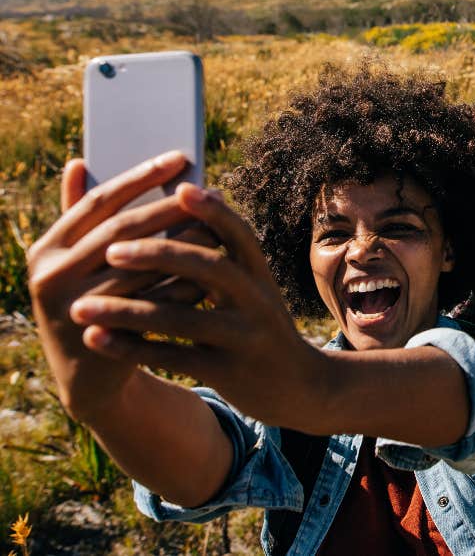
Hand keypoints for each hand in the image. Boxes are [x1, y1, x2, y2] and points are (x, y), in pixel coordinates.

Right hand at [27, 152, 193, 422]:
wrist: (89, 374)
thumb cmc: (91, 298)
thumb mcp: (77, 259)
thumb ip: (81, 213)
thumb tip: (78, 160)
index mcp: (46, 249)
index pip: (100, 201)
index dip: (142, 177)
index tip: (179, 157)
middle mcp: (50, 277)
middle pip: (123, 231)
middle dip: (170, 207)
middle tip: (208, 189)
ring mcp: (72, 310)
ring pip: (142, 267)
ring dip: (183, 243)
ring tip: (217, 225)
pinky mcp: (103, 338)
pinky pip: (154, 303)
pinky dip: (185, 283)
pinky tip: (214, 266)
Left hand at [69, 184, 323, 428]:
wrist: (297, 385)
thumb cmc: (257, 325)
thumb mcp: (253, 288)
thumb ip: (224, 255)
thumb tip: (193, 202)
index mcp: (260, 273)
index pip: (238, 233)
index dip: (212, 211)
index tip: (180, 188)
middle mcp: (257, 299)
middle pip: (209, 268)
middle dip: (158, 255)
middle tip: (110, 250)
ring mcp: (244, 337)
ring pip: (182, 318)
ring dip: (127, 311)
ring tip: (80, 307)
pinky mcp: (228, 372)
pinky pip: (173, 358)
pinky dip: (132, 348)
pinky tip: (98, 339)